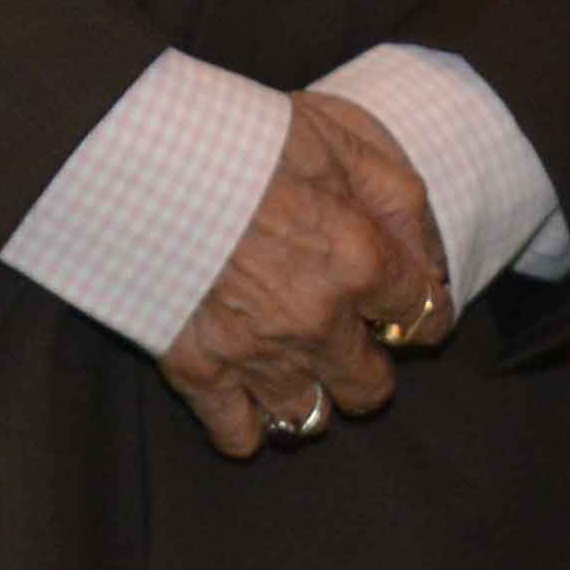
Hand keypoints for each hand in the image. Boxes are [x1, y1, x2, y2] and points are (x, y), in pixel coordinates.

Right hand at [162, 92, 449, 460]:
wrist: (139, 151)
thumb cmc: (242, 133)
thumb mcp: (342, 136)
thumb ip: (399, 198)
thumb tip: (430, 259)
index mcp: (359, 261)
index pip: (423, 316)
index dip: (418, 309)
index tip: (401, 304)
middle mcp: (317, 322)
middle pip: (372, 387)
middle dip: (368, 362)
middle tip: (343, 330)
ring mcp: (256, 355)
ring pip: (311, 416)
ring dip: (310, 389)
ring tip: (291, 357)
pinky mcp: (198, 371)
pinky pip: (240, 435)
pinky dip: (248, 420)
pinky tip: (245, 388)